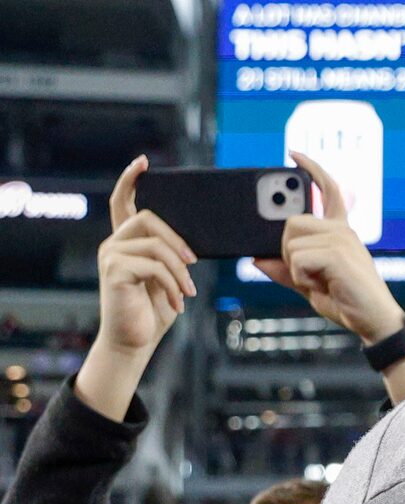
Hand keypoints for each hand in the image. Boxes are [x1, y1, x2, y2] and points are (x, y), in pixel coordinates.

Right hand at [78, 158, 196, 414]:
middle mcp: (114, 243)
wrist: (136, 341)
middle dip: (177, 239)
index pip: (123, 201)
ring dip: (179, 270)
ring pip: (156, 244)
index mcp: (128, 241)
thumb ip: (174, 256)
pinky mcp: (114, 271)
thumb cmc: (154, 310)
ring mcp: (111, 255)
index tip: (144, 162)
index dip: (131, 179)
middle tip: (192, 263)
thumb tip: (196, 244)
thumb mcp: (170, 278)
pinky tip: (176, 302)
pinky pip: (154, 265)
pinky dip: (172, 284)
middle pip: (149, 217)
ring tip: (187, 292)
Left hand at [254, 151, 404, 344]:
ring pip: (290, 241)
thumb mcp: (308, 284)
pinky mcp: (338, 253)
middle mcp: (343, 230)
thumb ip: (284, 269)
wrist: (374, 322)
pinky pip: (297, 257)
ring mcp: (343, 239)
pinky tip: (322, 285)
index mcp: (340, 231)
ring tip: (319, 281)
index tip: (294, 153)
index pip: (328, 190)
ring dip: (295, 267)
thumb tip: (256, 258)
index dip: (311, 170)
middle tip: (309, 273)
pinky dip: (301, 277)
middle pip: (292, 222)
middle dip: (287, 250)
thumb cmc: (347, 302)